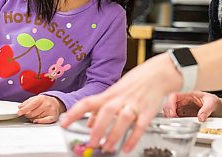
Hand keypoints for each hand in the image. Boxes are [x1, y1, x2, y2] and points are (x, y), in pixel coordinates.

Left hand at [17, 95, 65, 123]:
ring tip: (34, 115)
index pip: (31, 105)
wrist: (55, 103)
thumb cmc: (43, 101)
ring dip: (32, 118)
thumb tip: (20, 107)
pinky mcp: (54, 116)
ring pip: (36, 118)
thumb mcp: (35, 99)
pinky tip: (36, 121)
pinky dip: (39, 121)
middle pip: (32, 113)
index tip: (19, 112)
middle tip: (28, 113)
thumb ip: (26, 103)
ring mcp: (51, 110)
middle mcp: (47, 104)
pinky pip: (45, 121)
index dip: (24, 109)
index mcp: (41, 98)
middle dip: (27, 115)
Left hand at [61, 53, 181, 153]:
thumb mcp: (115, 91)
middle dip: (98, 128)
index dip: (74, 112)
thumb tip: (88, 123)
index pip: (88, 102)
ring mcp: (135, 104)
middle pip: (107, 112)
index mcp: (109, 94)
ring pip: (123, 119)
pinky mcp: (148, 111)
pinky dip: (133, 138)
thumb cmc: (135, 82)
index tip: (63, 123)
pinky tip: (127, 148)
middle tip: (91, 143)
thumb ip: (101, 107)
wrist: (158, 73)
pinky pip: (140, 126)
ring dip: (114, 134)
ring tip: (107, 148)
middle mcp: (120, 98)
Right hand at [163, 91, 221, 120]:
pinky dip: (173, 121)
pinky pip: (174, 118)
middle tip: (173, 120)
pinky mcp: (182, 115)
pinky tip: (178, 125)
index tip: (172, 113)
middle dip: (168, 112)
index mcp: (187, 95)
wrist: (215, 107)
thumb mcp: (211, 103)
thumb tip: (201, 117)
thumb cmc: (212, 101)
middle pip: (168, 103)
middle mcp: (182, 101)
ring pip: (169, 111)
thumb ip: (206, 109)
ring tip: (175, 123)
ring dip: (169, 117)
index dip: (170, 103)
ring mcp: (181, 108)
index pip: (174, 96)